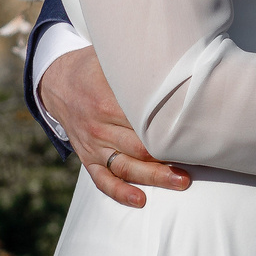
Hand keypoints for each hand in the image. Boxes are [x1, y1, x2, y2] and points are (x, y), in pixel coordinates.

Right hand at [37, 46, 190, 206]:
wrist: (57, 83)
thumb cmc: (93, 67)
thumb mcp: (109, 57)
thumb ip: (137, 62)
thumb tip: (172, 56)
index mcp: (107, 101)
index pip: (144, 120)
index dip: (168, 127)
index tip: (193, 131)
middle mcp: (100, 127)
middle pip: (139, 148)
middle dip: (168, 157)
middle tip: (198, 161)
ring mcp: (93, 145)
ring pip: (126, 167)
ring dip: (154, 177)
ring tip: (180, 182)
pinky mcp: (87, 158)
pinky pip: (102, 180)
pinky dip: (120, 192)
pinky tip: (140, 200)